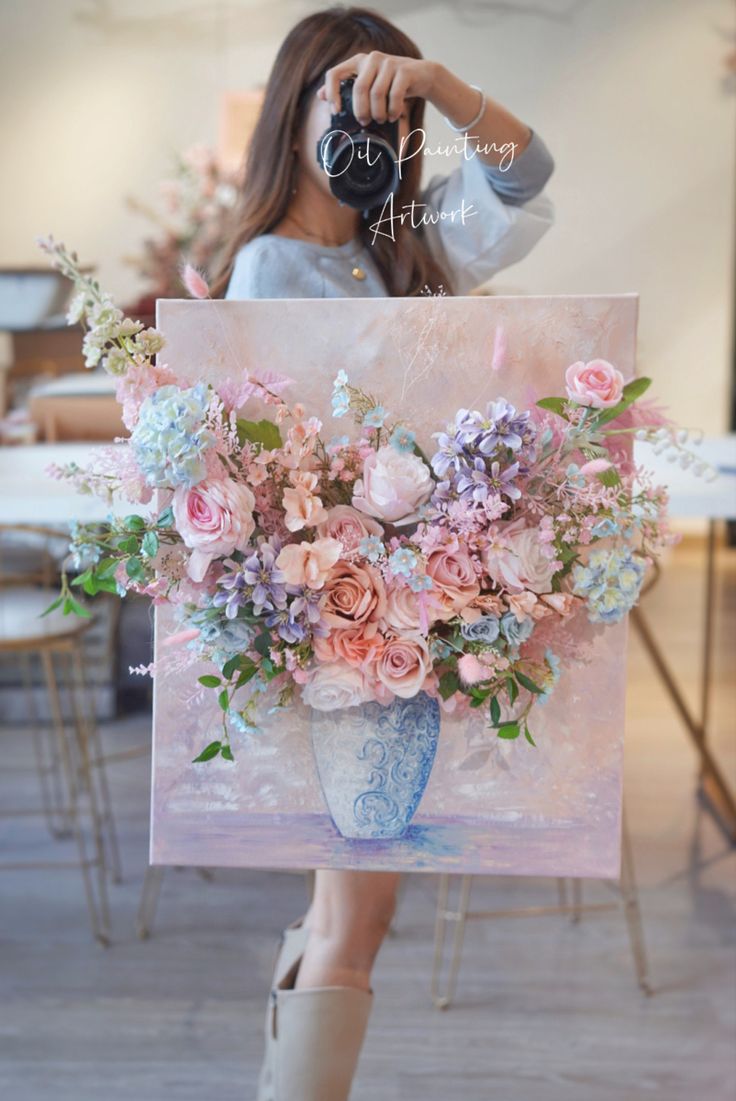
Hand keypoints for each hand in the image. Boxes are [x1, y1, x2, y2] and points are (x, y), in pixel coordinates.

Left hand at [317, 52, 436, 124]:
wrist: (421, 76)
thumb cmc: (390, 84)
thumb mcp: (367, 85)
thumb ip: (346, 89)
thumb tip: (320, 95)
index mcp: (358, 62)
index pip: (334, 74)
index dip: (332, 94)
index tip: (335, 111)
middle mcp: (371, 58)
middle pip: (359, 89)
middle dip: (361, 111)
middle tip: (365, 123)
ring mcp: (389, 62)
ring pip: (377, 94)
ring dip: (379, 113)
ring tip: (382, 120)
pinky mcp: (404, 70)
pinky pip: (394, 95)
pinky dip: (393, 110)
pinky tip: (394, 116)